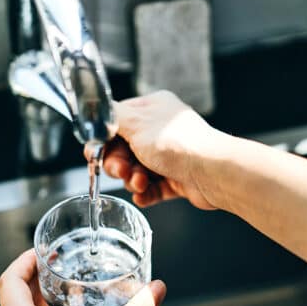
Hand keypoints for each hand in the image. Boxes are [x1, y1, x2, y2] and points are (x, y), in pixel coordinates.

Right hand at [90, 90, 224, 208]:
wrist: (212, 171)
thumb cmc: (178, 143)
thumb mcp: (135, 123)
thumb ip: (111, 117)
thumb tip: (97, 112)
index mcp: (152, 109)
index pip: (116, 123)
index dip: (104, 141)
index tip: (95, 154)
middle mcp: (160, 130)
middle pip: (123, 150)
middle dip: (118, 164)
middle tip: (122, 171)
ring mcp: (169, 156)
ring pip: (136, 171)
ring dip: (133, 180)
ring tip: (141, 183)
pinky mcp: (176, 178)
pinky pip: (152, 188)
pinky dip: (145, 193)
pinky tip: (143, 196)